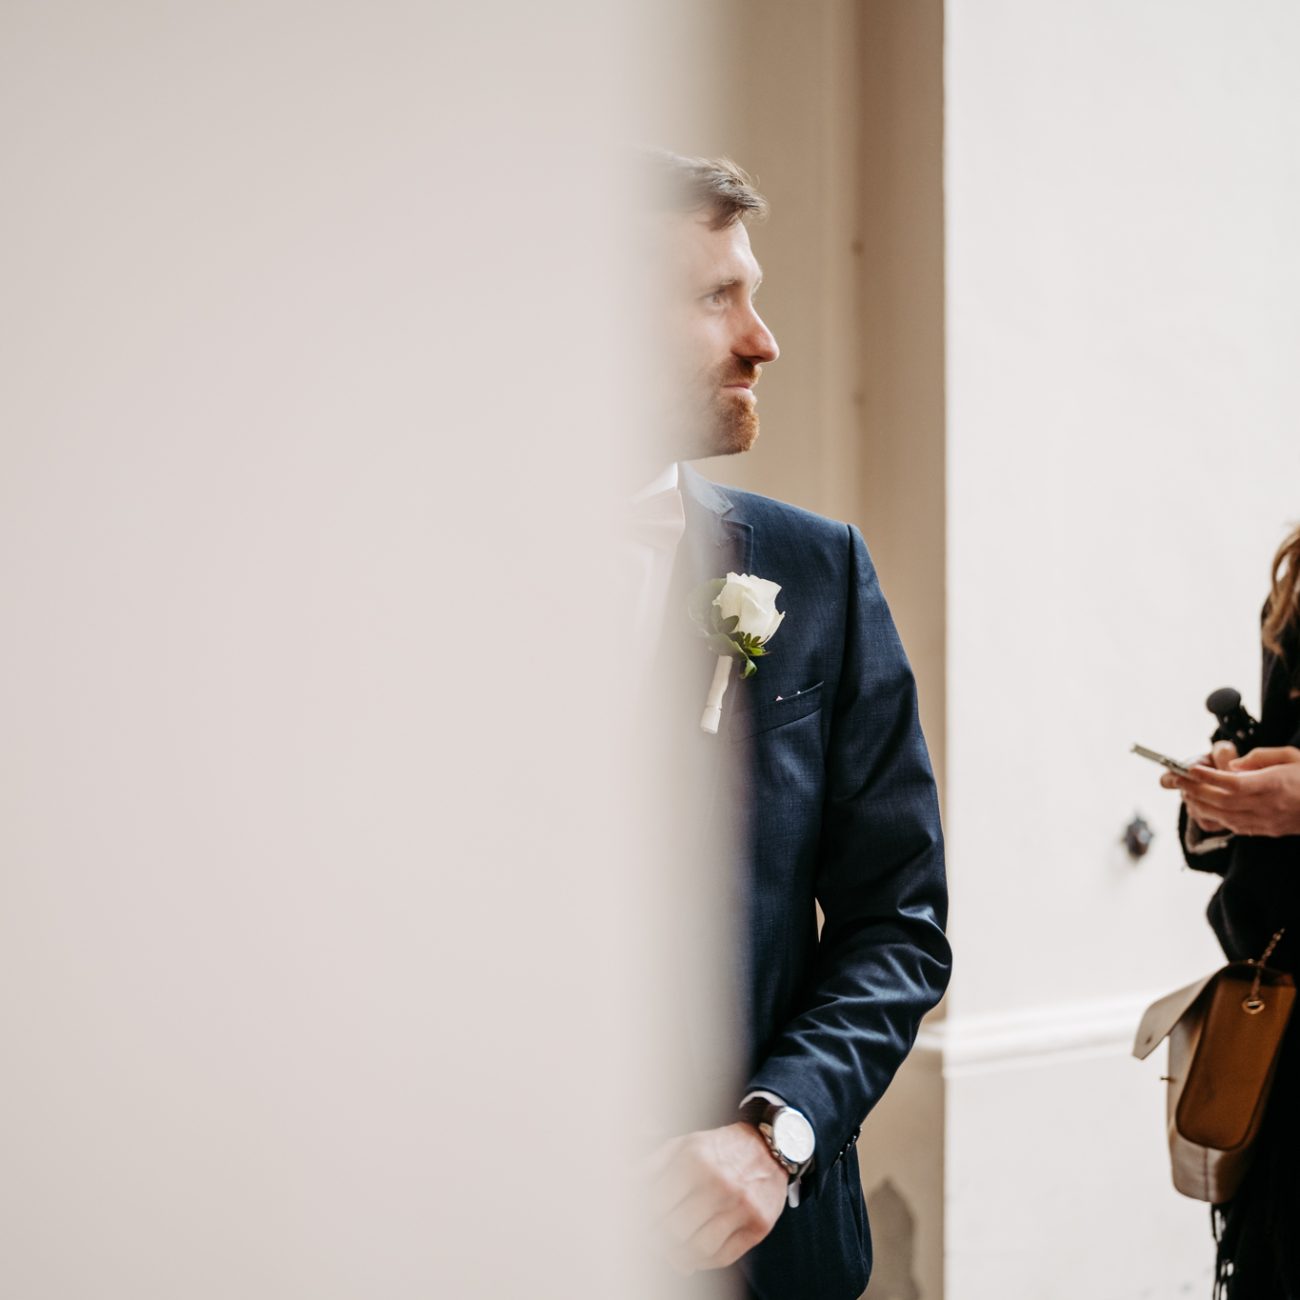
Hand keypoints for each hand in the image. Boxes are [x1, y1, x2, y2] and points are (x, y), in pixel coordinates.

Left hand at [647, 1122, 785, 1273]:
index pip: (657, 1203)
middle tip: (653, 1239)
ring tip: (671, 1249)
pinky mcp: (758, 1225)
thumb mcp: (685, 1144)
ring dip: (679, 1255)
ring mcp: (742, 1206)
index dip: (643, 1219)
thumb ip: (654, 1164)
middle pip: (675, 1230)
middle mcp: (720, 1182)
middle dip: (658, 1239)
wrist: (770, 1146)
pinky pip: (723, 1257)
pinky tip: (694, 1253)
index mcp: (695, 1159)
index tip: (638, 1223)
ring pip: (699, 1248)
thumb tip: (624, 1184)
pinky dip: (702, 1262)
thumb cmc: (720, 1147)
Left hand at [1163, 745, 1299, 836]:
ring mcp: (1266, 821)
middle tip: (1176, 778)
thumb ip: (1260, 757)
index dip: (1209, 777)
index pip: (1234, 782)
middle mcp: (1268, 805)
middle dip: (1194, 790)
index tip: (1189, 768)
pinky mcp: (1265, 830)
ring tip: (1184, 791)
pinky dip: (1213, 816)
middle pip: (1222, 800)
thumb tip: (1232, 765)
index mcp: (1274, 784)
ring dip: (1199, 804)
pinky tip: (1202, 806)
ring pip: (1223, 816)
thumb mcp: (1291, 756)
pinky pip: (1233, 826)